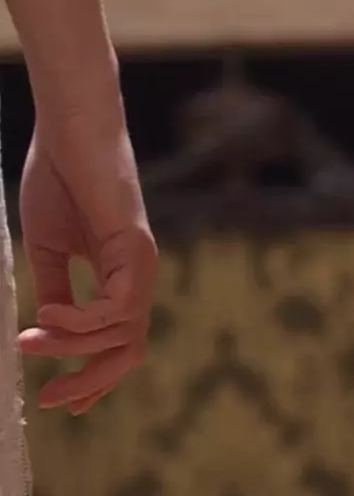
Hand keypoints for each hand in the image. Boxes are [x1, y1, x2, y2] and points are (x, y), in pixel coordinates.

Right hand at [17, 122, 156, 414]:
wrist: (67, 132)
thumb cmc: (57, 179)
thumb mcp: (49, 249)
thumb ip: (56, 291)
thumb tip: (48, 335)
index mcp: (117, 274)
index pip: (118, 337)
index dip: (96, 376)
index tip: (64, 404)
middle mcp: (136, 273)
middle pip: (129, 349)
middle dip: (91, 381)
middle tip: (50, 399)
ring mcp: (140, 261)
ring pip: (121, 334)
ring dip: (71, 347)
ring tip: (30, 339)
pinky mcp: (136, 247)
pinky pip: (117, 307)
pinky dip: (81, 321)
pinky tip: (48, 316)